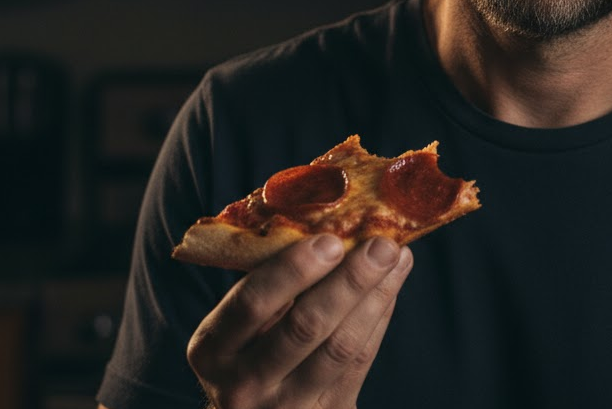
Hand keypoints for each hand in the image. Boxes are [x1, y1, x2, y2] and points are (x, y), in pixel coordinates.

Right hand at [187, 234, 412, 408]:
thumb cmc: (247, 349)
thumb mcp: (235, 325)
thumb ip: (267, 284)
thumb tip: (326, 220)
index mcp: (213, 349)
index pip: (252, 304)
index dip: (292, 270)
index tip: (330, 239)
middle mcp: (243, 385)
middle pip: (305, 327)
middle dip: (349, 281)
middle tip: (381, 244)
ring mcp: (286, 408)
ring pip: (341, 347)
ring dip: (375, 296)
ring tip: (398, 256)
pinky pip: (359, 363)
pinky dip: (379, 318)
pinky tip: (391, 285)